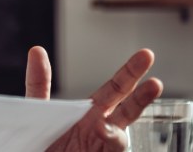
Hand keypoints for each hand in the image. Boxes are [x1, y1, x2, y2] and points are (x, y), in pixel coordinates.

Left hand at [25, 46, 163, 151]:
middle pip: (128, 109)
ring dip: (124, 133)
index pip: (116, 89)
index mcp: (90, 112)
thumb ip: (39, 83)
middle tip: (155, 82)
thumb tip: (37, 51)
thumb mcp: (38, 111)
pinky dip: (110, 140)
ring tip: (123, 116)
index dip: (130, 73)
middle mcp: (101, 129)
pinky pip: (111, 150)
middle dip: (142, 95)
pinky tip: (102, 130)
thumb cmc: (42, 144)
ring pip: (121, 136)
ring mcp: (103, 147)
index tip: (146, 55)